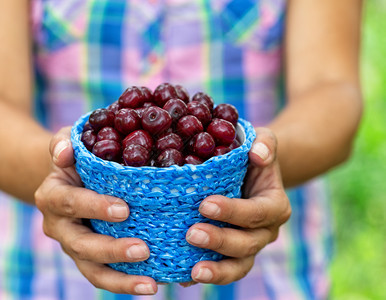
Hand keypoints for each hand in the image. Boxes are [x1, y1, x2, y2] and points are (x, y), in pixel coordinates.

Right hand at [34, 127, 156, 294]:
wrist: (69, 179)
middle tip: (143, 250)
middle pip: (81, 244)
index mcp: (52, 196)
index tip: (124, 210)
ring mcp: (73, 246)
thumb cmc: (76, 157)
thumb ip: (63, 143)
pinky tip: (152, 284)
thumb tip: (65, 153)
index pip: (70, 202)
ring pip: (92, 270)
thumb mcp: (67, 141)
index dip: (94, 207)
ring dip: (120, 279)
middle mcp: (58, 226)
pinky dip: (125, 284)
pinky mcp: (88, 259)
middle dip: (111, 250)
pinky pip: (104, 276)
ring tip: (150, 285)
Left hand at [183, 127, 290, 284]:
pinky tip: (182, 279)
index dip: (233, 212)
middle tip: (191, 234)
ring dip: (217, 270)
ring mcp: (249, 246)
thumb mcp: (262, 140)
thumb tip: (257, 154)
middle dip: (220, 241)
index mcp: (275, 205)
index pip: (257, 212)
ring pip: (238, 265)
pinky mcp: (232, 255)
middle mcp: (265, 231)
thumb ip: (264, 143)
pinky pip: (222, 270)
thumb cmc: (251, 154)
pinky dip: (204, 275)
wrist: (249, 173)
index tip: (205, 205)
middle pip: (247, 243)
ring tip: (193, 272)